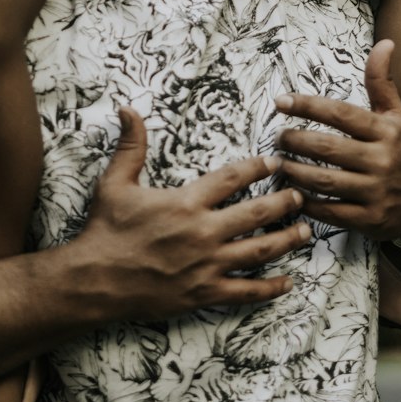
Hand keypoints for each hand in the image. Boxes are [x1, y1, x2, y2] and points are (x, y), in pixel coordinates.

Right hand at [77, 107, 310, 315]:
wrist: (94, 280)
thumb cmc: (105, 230)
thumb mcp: (114, 182)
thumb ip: (131, 145)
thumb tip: (128, 108)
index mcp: (185, 202)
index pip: (232, 178)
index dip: (257, 168)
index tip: (275, 162)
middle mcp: (202, 232)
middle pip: (256, 213)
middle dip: (283, 202)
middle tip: (300, 194)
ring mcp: (206, 265)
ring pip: (259, 251)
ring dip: (286, 240)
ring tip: (306, 231)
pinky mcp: (204, 293)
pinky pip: (245, 291)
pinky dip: (269, 288)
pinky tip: (287, 282)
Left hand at [275, 40, 400, 239]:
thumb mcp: (396, 115)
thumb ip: (382, 81)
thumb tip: (384, 43)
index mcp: (386, 132)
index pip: (341, 114)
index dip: (308, 106)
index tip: (281, 102)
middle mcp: (382, 161)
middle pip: (328, 149)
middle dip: (296, 141)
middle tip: (278, 137)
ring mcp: (375, 193)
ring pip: (325, 181)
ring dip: (295, 172)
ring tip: (278, 163)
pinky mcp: (369, 220)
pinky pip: (330, 212)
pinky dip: (307, 203)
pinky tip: (292, 193)